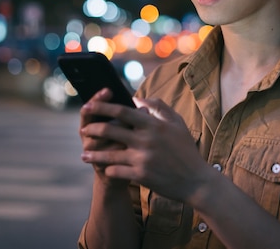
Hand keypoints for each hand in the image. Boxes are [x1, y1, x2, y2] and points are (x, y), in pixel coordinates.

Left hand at [80, 95, 213, 202]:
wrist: (196, 180)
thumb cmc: (186, 150)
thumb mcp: (177, 123)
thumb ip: (158, 107)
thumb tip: (138, 99)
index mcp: (153, 124)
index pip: (122, 111)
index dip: (103, 107)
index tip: (90, 105)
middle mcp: (146, 140)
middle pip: (111, 130)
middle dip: (93, 129)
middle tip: (83, 130)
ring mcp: (143, 158)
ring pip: (109, 154)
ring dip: (94, 154)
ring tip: (84, 153)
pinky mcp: (141, 175)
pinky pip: (116, 171)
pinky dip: (108, 169)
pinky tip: (103, 168)